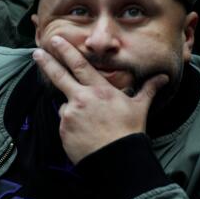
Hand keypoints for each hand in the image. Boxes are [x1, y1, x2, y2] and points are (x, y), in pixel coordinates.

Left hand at [33, 36, 166, 163]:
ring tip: (92, 125)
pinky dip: (72, 125)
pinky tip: (85, 134)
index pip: (79, 65)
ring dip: (74, 110)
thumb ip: (148, 89)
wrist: (116, 158)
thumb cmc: (129, 131)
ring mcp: (70, 114)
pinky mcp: (63, 129)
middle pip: (59, 76)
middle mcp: (81, 98)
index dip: (66, 51)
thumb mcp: (140, 107)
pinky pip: (65, 123)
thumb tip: (163, 77)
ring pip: (66, 106)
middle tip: (36, 52)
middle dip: (47, 62)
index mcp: (99, 90)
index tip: (54, 40)